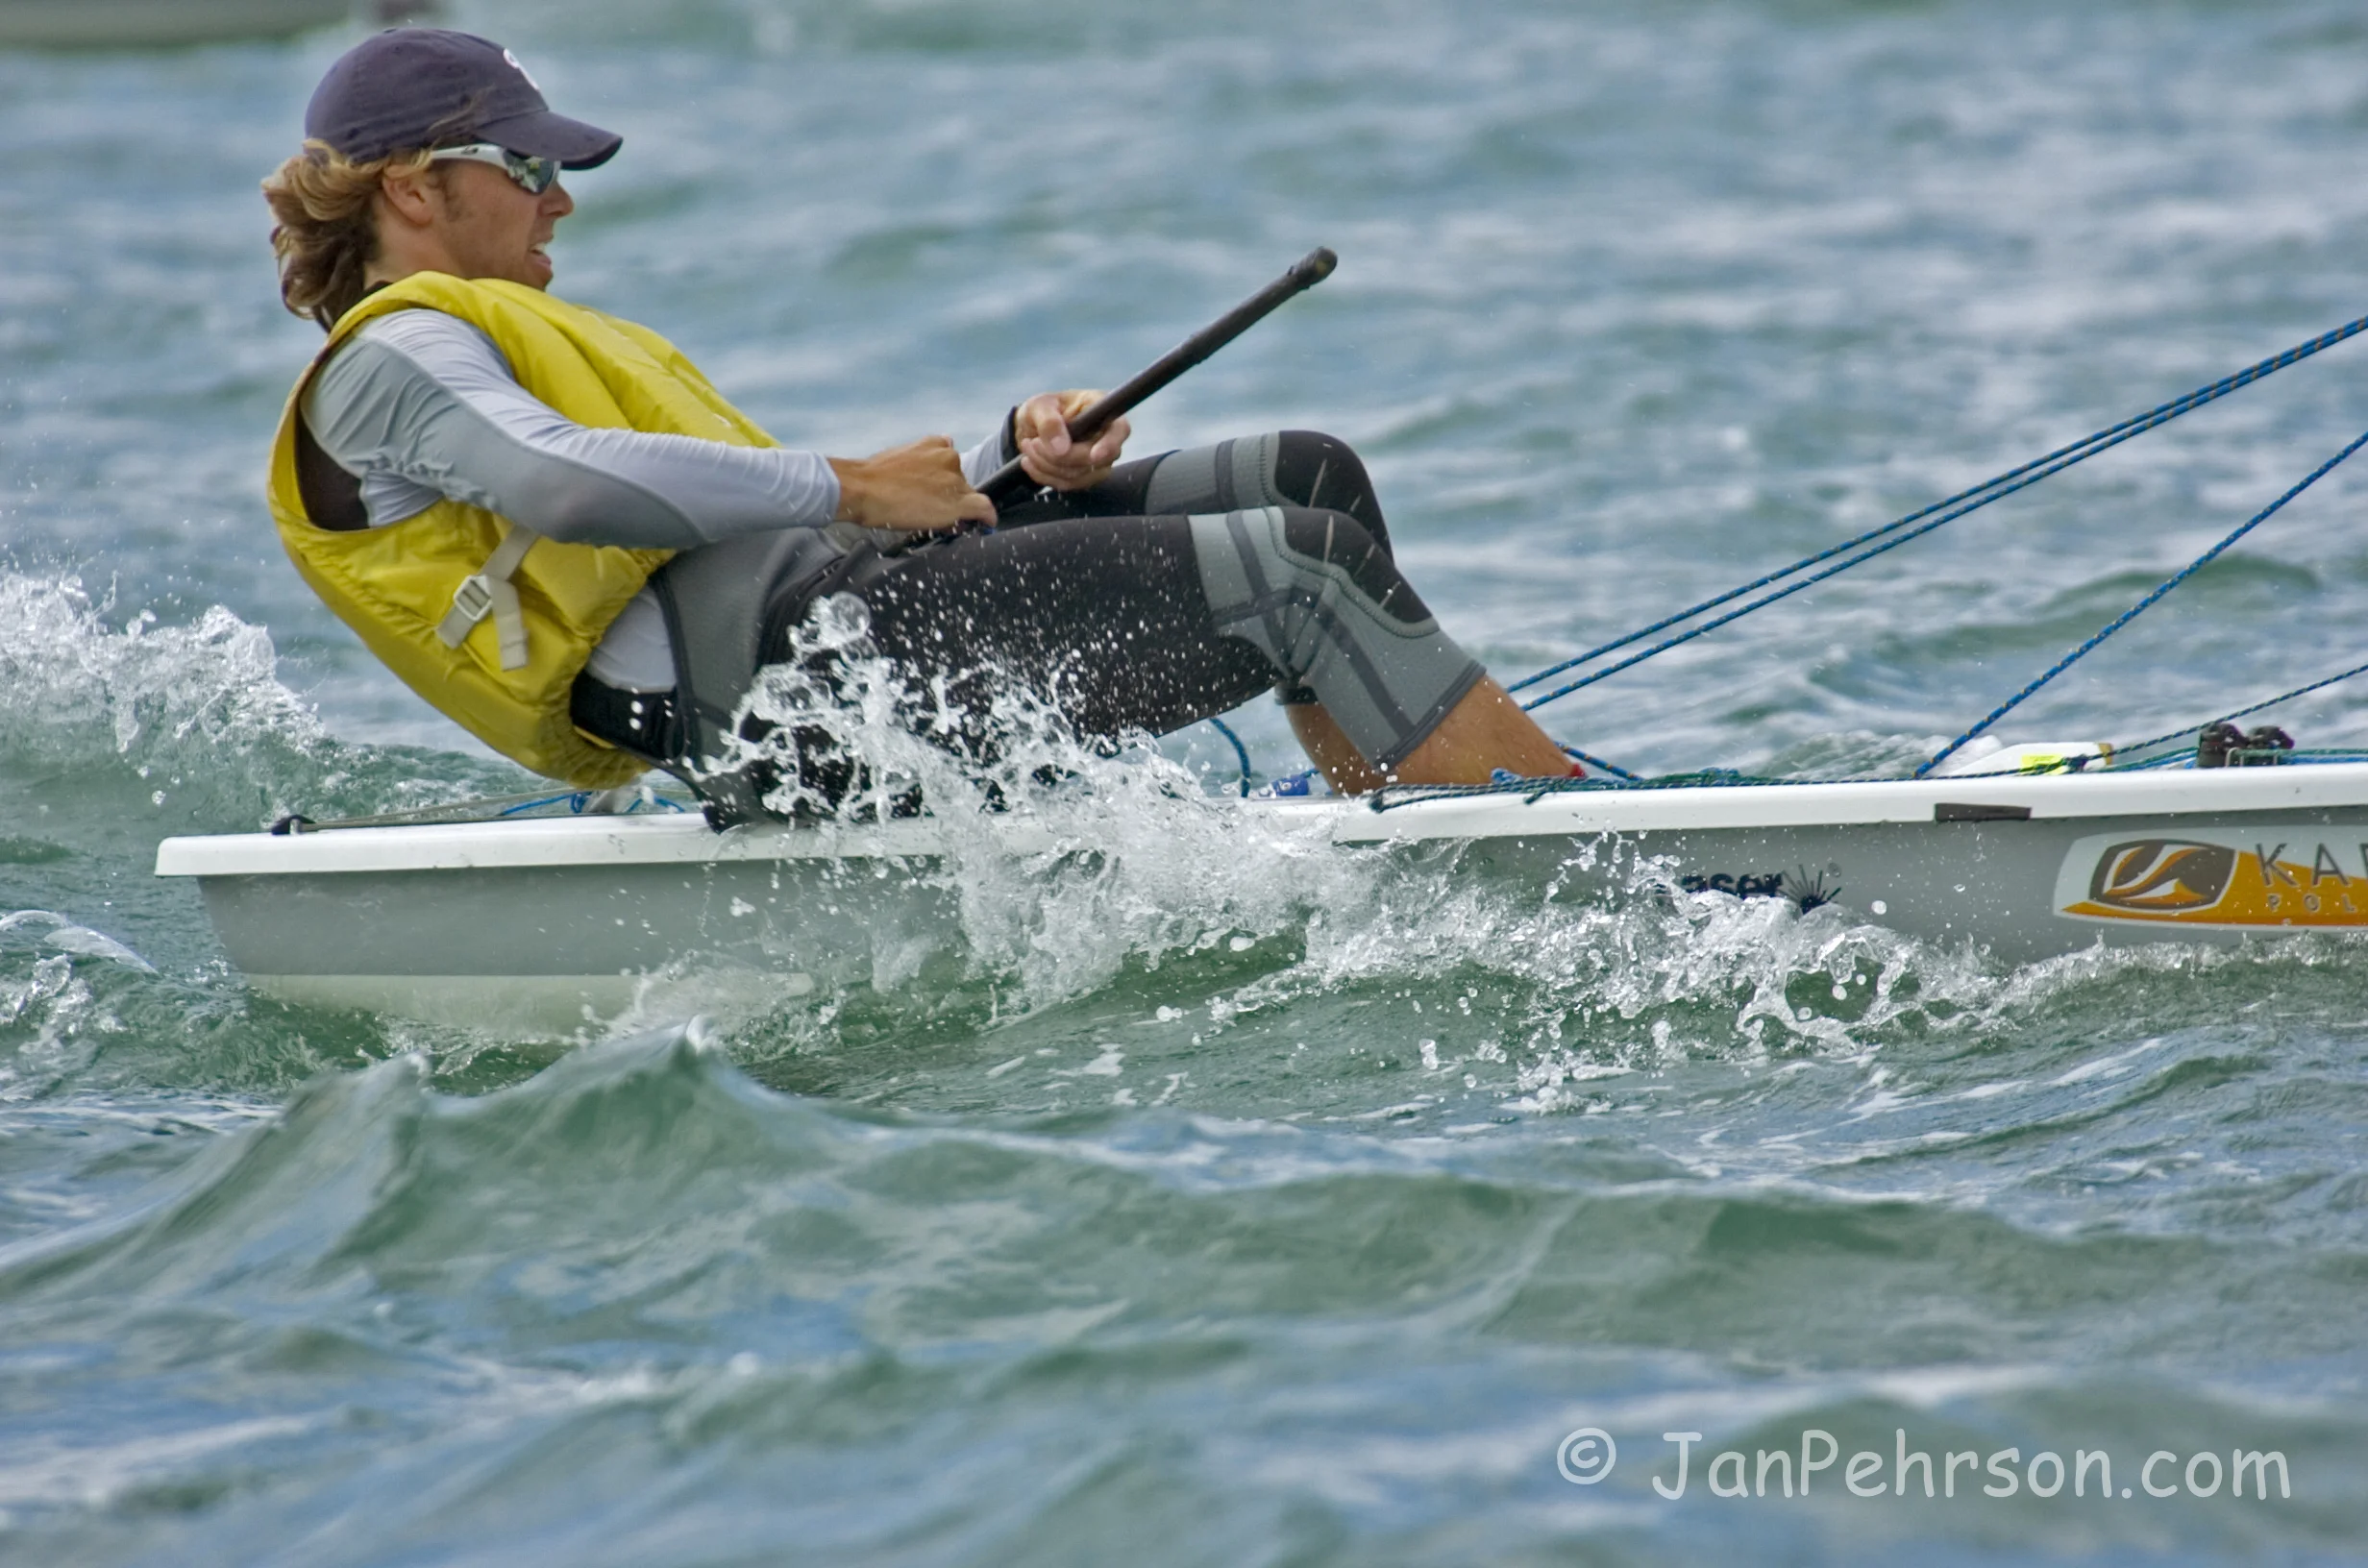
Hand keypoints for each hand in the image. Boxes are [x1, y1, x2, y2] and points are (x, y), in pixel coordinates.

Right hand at [829, 436, 995, 530]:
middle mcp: (950, 457)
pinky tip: (986, 523)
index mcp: (935, 444)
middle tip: (932, 511)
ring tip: (938, 520)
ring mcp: (955, 480)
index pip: (951, 463)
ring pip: (968, 497)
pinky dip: (987, 517)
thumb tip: (924, 479)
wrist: (863, 489)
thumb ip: (918, 462)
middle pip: (961, 482)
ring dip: (958, 509)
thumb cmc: (872, 478)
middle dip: (950, 496)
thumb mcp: (898, 458)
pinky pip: (983, 509)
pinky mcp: (959, 502)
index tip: (938, 493)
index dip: (946, 481)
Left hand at [1015, 390, 1129, 490]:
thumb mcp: (1039, 406)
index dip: (1110, 444)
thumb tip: (1061, 449)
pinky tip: (1030, 462)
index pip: (1120, 429)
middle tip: (1032, 443)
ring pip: (1080, 476)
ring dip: (1047, 466)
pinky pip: (1068, 484)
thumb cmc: (1042, 409)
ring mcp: (1100, 460)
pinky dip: (1044, 475)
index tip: (1094, 456)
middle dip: (1059, 457)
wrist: (1033, 427)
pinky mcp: (1086, 476)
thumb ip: (1049, 422)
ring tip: (1028, 447)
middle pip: (1096, 460)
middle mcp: (1107, 437)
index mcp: (1103, 410)